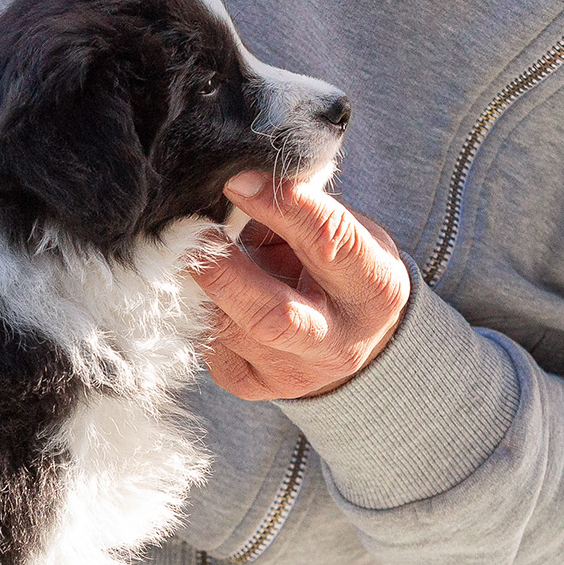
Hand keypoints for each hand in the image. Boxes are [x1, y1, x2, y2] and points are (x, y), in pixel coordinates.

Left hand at [193, 171, 410, 399]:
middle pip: (272, 315)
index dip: (283, 208)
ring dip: (200, 287)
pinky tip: (202, 290)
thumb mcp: (347, 231)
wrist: (351, 341)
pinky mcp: (251, 385)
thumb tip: (236, 185)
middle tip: (190, 233)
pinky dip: (197, 309)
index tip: (238, 179)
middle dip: (224, 271)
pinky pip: (209, 345)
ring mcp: (291, 373)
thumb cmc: (342, 269)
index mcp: (374, 290)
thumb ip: (301, 212)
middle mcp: (336, 341)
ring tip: (189, 253)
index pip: (330, 244)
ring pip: (227, 331)